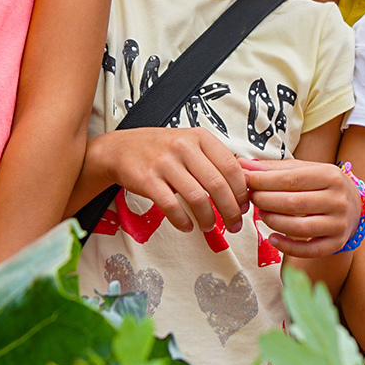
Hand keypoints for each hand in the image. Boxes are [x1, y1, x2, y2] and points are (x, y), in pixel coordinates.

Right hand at [86, 127, 246, 233]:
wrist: (120, 149)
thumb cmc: (160, 149)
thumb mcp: (190, 143)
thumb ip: (214, 160)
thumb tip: (244, 186)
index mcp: (200, 137)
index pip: (231, 166)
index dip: (241, 191)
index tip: (244, 206)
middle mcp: (184, 147)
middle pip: (218, 185)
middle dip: (230, 210)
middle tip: (234, 224)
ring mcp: (165, 163)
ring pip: (197, 198)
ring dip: (208, 219)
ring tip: (209, 227)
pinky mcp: (148, 179)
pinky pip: (172, 206)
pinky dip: (183, 221)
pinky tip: (187, 226)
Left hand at [240, 158, 357, 256]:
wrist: (354, 205)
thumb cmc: (322, 185)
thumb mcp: (304, 170)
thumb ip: (273, 168)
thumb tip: (242, 164)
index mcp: (331, 175)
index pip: (290, 179)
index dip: (263, 181)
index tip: (245, 180)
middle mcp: (338, 200)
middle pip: (293, 203)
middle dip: (265, 201)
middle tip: (251, 198)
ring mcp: (339, 224)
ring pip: (299, 228)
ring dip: (273, 222)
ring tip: (261, 214)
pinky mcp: (336, 243)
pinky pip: (308, 250)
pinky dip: (286, 246)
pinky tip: (272, 238)